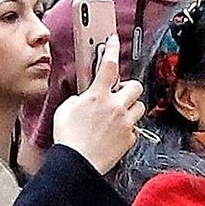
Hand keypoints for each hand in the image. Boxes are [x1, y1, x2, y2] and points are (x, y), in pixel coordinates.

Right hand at [50, 43, 144, 172]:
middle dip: (128, 88)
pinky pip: (136, 128)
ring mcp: (125, 122)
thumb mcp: (64, 112)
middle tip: (119, 94)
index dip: (112, 49)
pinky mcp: (130, 138)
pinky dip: (128, 129)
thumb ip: (77, 100)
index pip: (109, 65)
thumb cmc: (69, 140)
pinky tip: (116, 133)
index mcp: (97, 96)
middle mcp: (115, 106)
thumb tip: (82, 100)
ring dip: (131, 107)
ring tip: (119, 115)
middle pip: (135, 86)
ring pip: (140, 106)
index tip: (114, 41)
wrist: (78, 164)